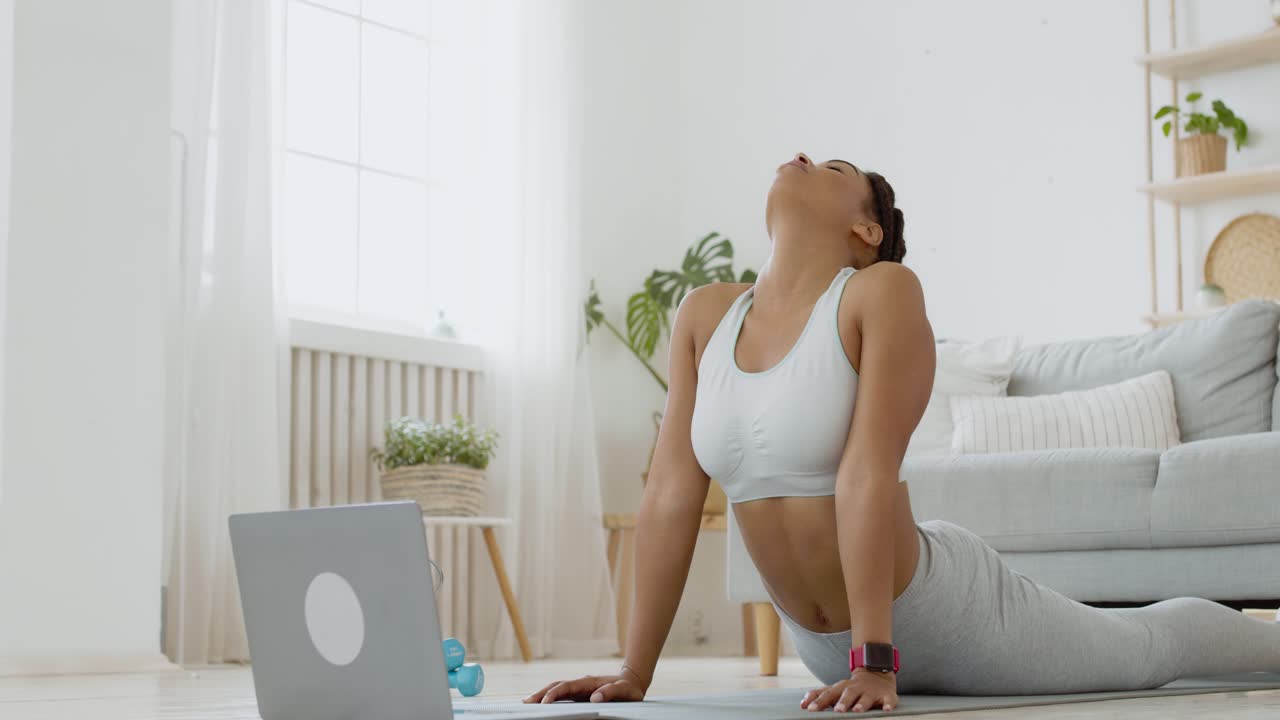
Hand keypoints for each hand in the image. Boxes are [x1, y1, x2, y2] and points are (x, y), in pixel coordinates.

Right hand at [523, 673, 645, 703]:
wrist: (632, 682)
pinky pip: (561, 696)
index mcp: (589, 682)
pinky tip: (541, 704)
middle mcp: (581, 684)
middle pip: (556, 686)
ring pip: (556, 690)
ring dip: (542, 695)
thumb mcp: (625, 690)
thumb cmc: (629, 688)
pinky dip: (550, 698)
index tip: (544, 702)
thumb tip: (594, 698)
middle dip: (541, 693)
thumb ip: (610, 692)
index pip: (567, 687)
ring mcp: (579, 689)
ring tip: (527, 703)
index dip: (554, 694)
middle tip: (526, 702)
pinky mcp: (579, 695)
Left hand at [800, 668, 897, 712]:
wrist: (876, 674)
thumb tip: (802, 704)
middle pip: (847, 694)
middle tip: (837, 711)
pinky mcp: (886, 695)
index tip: (809, 709)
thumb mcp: (836, 689)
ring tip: (857, 711)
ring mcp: (871, 692)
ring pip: (865, 697)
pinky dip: (888, 704)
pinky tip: (887, 710)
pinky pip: (888, 700)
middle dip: (842, 702)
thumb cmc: (851, 688)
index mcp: (841, 688)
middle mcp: (855, 688)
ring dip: (861, 704)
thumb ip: (820, 695)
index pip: (828, 693)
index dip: (819, 701)